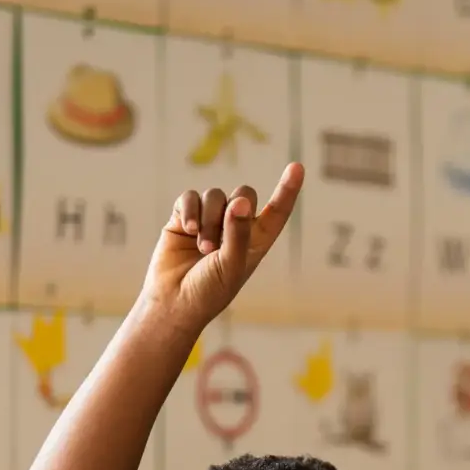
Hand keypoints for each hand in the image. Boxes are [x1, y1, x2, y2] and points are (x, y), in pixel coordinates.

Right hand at [141, 167, 302, 332]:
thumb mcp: (230, 265)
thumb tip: (241, 201)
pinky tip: (187, 230)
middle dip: (232, 210)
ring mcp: (209, 220)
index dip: (288, 189)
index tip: (297, 167)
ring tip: (202, 248)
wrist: (172, 302)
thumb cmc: (208, 291)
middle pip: (244, 194)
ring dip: (208, 219)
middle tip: (217, 244)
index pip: (277, 211)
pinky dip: (189, 210)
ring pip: (215, 195)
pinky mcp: (184, 217)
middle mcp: (235, 227)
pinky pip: (190, 197)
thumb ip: (238, 233)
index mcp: (255, 241)